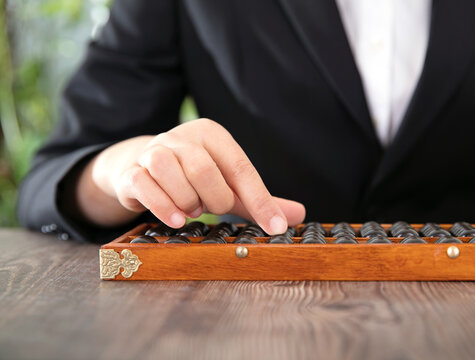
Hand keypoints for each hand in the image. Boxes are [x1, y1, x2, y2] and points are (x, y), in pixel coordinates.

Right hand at [87, 118, 304, 233]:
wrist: (141, 168)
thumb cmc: (192, 179)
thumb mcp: (228, 186)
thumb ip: (259, 200)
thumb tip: (298, 215)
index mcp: (212, 135)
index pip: (241, 168)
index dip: (261, 201)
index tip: (276, 228)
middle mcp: (182, 137)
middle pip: (204, 171)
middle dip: (214, 200)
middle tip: (210, 207)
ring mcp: (154, 151)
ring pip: (173, 176)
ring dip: (187, 202)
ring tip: (191, 208)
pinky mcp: (132, 171)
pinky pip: (147, 187)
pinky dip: (164, 207)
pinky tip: (176, 219)